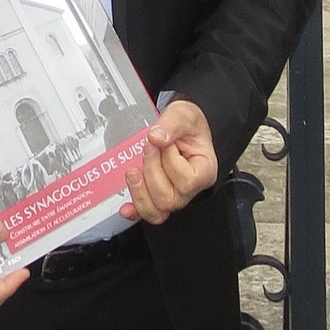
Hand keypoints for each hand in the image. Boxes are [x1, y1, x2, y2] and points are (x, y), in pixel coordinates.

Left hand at [120, 98, 217, 224]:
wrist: (182, 129)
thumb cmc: (189, 126)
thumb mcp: (184, 115)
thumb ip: (172, 124)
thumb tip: (155, 137)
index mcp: (204, 172)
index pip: (187, 181)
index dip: (170, 162)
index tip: (164, 143)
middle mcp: (189, 190)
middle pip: (168, 199)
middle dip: (151, 172)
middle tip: (147, 148)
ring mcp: (172, 196)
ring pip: (156, 212)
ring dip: (139, 191)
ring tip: (133, 171)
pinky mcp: (155, 198)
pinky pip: (144, 214)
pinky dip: (133, 211)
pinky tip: (125, 206)